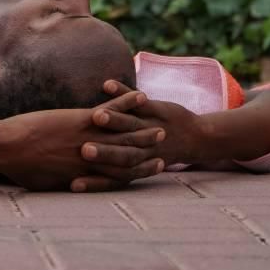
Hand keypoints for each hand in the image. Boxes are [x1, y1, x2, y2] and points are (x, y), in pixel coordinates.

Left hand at [0, 89, 164, 191]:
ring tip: (161, 127)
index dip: (139, 171)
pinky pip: (112, 109)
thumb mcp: (45, 182)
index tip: (153, 167)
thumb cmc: (18, 167)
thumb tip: (67, 183)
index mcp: (85, 173)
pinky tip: (141, 96)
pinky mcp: (83, 119)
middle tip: (164, 146)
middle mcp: (93, 157)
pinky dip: (127, 102)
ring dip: (144, 130)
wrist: (6, 147)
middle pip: (129, 155)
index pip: (119, 175)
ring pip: (126, 134)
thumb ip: (62, 180)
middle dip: (147, 151)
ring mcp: (91, 137)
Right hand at [77, 81, 206, 185]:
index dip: (91, 182)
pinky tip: (107, 85)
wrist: (196, 140)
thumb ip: (108, 173)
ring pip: (127, 125)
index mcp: (129, 165)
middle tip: (83, 150)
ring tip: (98, 117)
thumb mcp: (130, 166)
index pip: (107, 177)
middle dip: (101, 151)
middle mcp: (140, 149)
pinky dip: (123, 93)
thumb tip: (80, 184)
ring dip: (113, 120)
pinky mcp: (155, 111)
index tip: (73, 185)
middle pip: (117, 152)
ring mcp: (148, 128)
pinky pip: (137, 102)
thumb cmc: (159, 153)